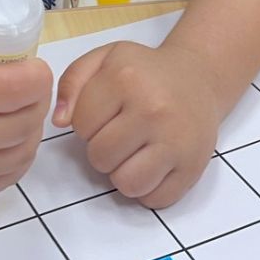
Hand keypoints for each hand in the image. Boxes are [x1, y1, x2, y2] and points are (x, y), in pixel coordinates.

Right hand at [0, 6, 53, 197]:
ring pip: (21, 154)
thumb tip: (17, 27)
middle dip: (39, 100)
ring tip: (23, 111)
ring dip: (32, 130)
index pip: (19, 88)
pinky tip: (12, 139)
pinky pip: (5, 179)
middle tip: (32, 86)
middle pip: (25, 122)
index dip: (39, 75)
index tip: (34, 65)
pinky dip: (17, 159)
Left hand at [52, 39, 218, 207]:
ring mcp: (176, 141)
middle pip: (100, 158)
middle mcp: (153, 110)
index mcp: (125, 79)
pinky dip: (148, 189)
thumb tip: (60, 121)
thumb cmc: (145, 71)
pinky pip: (155, 200)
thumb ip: (72, 82)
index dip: (87, 123)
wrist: (200, 77)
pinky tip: (154, 164)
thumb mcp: (104, 59)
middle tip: (119, 134)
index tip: (105, 113)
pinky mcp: (193, 167)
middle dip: (102, 149)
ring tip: (134, 151)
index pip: (81, 126)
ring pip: (127, 184)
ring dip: (123, 173)